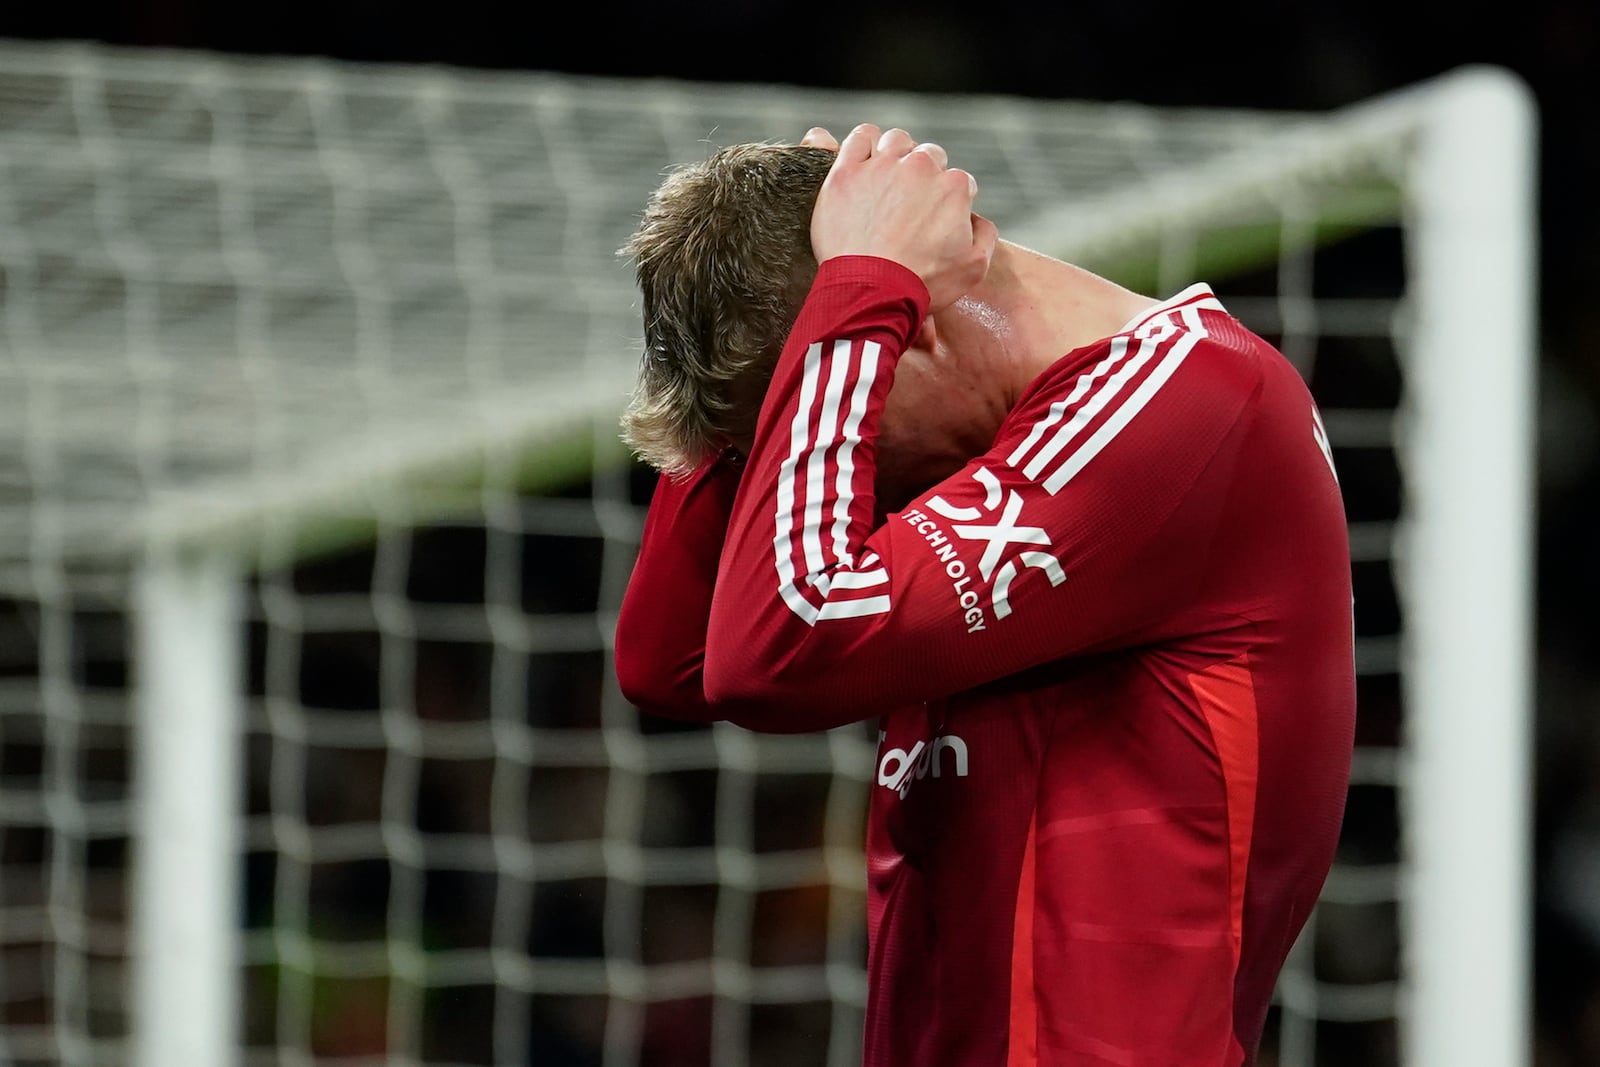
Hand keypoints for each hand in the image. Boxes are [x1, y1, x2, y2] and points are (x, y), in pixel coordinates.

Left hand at [806, 123, 997, 311]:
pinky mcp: (846, 173)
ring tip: (888, 178)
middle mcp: (920, 168)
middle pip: (928, 156)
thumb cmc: (922, 285)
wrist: (872, 293)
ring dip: (897, 154)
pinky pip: (859, 138)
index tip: (935, 217)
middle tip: (911, 201)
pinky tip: (864, 158)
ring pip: (895, 141)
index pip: (958, 180)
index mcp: (953, 187)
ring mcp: (881, 167)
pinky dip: (864, 142)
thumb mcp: (973, 269)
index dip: (949, 199)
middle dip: (925, 174)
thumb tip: (976, 218)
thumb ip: (985, 236)